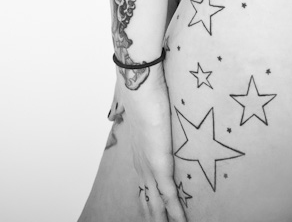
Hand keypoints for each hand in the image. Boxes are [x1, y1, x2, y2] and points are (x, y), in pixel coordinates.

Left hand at [120, 64, 186, 221]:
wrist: (139, 83)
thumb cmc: (139, 89)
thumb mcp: (131, 104)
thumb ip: (123, 108)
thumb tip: (115, 109)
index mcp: (138, 152)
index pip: (143, 182)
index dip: (147, 198)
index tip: (151, 209)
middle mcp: (140, 163)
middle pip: (147, 198)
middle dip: (153, 214)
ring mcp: (148, 166)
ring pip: (156, 203)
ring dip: (162, 218)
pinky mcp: (159, 165)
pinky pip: (169, 196)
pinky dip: (176, 212)